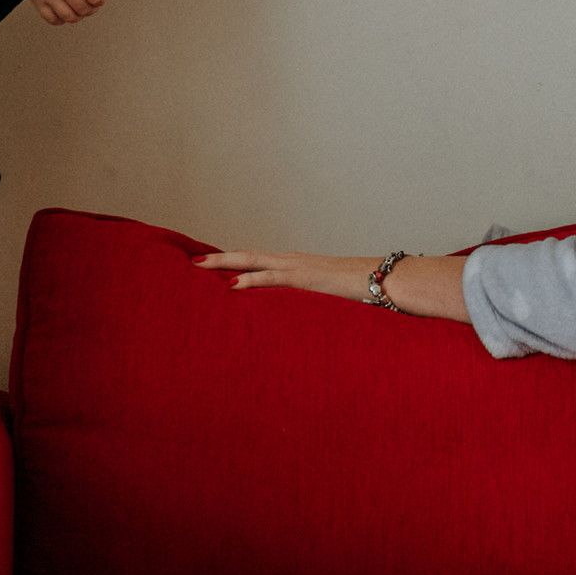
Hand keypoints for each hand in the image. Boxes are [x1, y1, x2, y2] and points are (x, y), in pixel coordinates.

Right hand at [30, 0, 105, 24]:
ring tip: (78, 10)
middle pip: (84, 9)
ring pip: (69, 17)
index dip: (100, 1)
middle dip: (91, 9)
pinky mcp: (38, 2)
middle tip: (91, 5)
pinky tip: (64, 13)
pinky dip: (61, 20)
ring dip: (78, 16)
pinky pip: (52, 19)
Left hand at [194, 250, 377, 302]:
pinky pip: (273, 279)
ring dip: (225, 263)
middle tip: (192, 263)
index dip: (232, 261)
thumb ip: (305, 304)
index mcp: (295, 266)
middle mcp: (292, 261)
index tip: (209, 264)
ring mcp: (298, 267)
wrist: (383, 280)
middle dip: (218, 259)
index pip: (257, 260)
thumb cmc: (358, 292)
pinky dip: (251, 281)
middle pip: (247, 256)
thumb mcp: (324, 298)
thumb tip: (291, 319)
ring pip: (253, 261)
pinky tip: (232, 286)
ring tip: (199, 267)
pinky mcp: (306, 279)